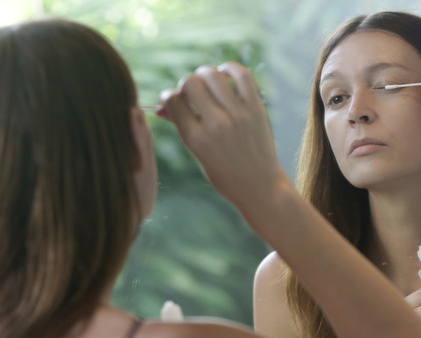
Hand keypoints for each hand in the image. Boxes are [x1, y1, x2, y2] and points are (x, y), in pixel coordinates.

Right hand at [157, 62, 288, 207]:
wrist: (259, 186)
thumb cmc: (223, 173)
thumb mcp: (197, 153)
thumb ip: (181, 126)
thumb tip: (161, 106)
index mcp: (196, 139)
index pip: (173, 101)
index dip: (168, 96)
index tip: (173, 98)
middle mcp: (216, 125)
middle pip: (191, 83)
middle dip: (186, 83)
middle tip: (192, 92)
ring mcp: (238, 115)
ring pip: (213, 75)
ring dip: (205, 73)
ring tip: (207, 81)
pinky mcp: (256, 109)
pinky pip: (242, 75)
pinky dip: (230, 68)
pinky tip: (225, 73)